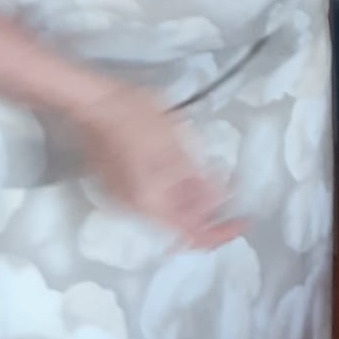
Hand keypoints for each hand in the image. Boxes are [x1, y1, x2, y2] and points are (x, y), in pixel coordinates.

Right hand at [69, 84, 242, 248]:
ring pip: (168, 209)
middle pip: (180, 223)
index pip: (192, 235)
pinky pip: (155, 196)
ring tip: (216, 176)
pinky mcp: (120, 184)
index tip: (243, 220)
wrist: (94, 102)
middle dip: (209, 210)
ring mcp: (125, 197)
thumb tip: (217, 202)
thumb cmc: (134, 118)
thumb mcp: (173, 144)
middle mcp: (136, 208)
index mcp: (150, 202)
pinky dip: (177, 189)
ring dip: (194, 198)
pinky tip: (189, 169)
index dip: (220, 232)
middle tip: (232, 188)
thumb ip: (195, 178)